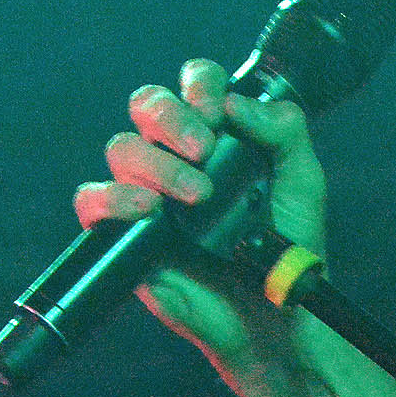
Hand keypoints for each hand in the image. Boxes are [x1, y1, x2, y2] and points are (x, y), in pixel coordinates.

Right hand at [74, 56, 328, 376]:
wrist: (274, 312)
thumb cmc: (287, 244)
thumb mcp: (302, 181)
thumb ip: (284, 131)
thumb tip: (236, 104)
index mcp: (218, 135)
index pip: (194, 84)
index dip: (198, 84)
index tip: (218, 110)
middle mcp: (176, 155)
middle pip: (148, 104)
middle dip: (172, 116)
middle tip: (205, 149)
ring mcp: (147, 191)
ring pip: (123, 147)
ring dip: (158, 163)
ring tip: (197, 195)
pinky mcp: (124, 233)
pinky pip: (92, 200)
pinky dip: (114, 198)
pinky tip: (149, 210)